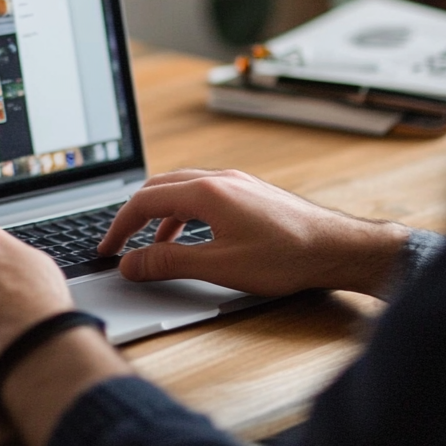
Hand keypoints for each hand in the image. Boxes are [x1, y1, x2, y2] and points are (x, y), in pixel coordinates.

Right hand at [100, 169, 409, 298]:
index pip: (145, 201)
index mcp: (206, 192)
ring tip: (153, 248)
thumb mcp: (219, 266)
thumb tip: (132, 263)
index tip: (108, 249)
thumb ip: (169, 262)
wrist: (337, 248)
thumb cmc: (286, 257)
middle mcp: (219, 179)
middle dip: (135, 217)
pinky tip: (190, 238)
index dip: (120, 226)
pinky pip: (203, 195)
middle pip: (159, 189)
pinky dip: (183, 215)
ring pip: (181, 190)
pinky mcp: (249, 192)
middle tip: (121, 244)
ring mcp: (236, 183)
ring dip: (160, 217)